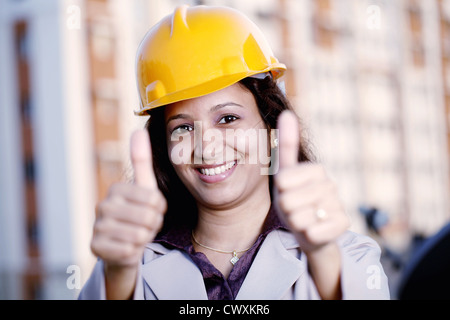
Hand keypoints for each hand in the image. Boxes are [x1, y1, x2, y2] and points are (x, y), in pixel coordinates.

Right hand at [91, 129, 166, 268]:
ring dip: (144, 238)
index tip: (151, 209)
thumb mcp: (144, 187)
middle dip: (153, 224)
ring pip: (140, 235)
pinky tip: (127, 247)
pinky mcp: (95, 248)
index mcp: (117, 189)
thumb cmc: (137, 213)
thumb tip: (139, 129)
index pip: (155, 200)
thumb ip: (142, 160)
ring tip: (137, 234)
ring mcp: (97, 227)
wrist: (122, 245)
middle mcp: (103, 206)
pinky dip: (134, 251)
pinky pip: (129, 251)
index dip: (160, 209)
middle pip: (149, 218)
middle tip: (144, 225)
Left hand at [274, 111, 349, 253]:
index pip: (282, 180)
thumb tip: (286, 112)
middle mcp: (330, 185)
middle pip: (288, 200)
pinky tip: (314, 230)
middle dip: (286, 209)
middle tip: (295, 208)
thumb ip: (285, 146)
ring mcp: (338, 205)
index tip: (287, 191)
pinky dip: (308, 235)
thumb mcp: (284, 172)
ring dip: (296, 223)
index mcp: (316, 169)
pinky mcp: (343, 225)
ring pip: (299, 218)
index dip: (280, 190)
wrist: (309, 231)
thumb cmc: (293, 199)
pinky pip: (313, 232)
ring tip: (304, 219)